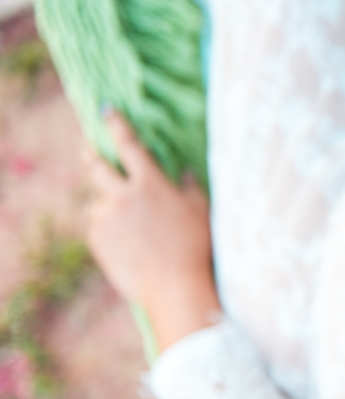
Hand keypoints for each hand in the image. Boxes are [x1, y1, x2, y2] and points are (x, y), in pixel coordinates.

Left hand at [84, 111, 220, 349]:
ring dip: (107, 204)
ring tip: (128, 223)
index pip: (129, 145)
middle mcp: (122, 196)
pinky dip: (108, 228)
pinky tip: (128, 243)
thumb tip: (184, 173)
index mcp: (150, 184)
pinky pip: (97, 226)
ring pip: (97, 202)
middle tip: (89, 151)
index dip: (116, 125)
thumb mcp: (200, 212)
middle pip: (95, 166)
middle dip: (90, 155)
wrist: (174, 286)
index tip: (106, 112)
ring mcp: (105, 219)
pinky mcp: (96, 240)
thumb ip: (189, 188)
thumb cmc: (195, 248)